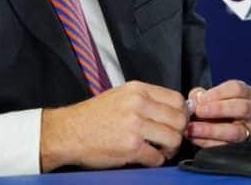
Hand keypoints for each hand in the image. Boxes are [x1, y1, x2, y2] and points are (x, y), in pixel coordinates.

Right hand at [40, 80, 188, 170]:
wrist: (68, 132)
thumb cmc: (93, 115)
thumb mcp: (120, 95)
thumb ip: (146, 99)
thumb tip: (173, 109)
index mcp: (137, 90)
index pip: (177, 99)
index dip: (182, 113)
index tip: (177, 122)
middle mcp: (138, 105)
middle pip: (179, 119)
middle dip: (178, 132)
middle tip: (170, 139)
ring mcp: (135, 126)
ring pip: (173, 138)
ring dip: (170, 148)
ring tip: (160, 150)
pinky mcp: (130, 147)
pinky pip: (157, 157)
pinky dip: (156, 161)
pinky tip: (147, 158)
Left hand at [185, 79, 250, 147]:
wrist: (228, 127)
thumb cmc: (221, 108)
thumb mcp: (215, 96)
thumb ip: (203, 94)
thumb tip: (196, 99)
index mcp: (247, 94)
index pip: (237, 89)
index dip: (218, 93)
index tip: (201, 98)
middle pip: (242, 108)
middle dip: (218, 109)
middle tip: (199, 111)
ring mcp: (250, 131)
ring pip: (236, 131)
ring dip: (211, 130)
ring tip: (194, 128)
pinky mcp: (242, 147)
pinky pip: (226, 147)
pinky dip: (208, 142)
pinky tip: (196, 138)